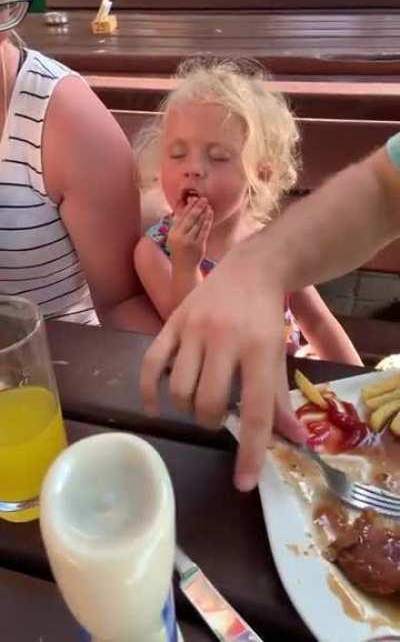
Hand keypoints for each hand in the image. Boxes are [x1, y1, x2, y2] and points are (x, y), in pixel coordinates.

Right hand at [140, 245, 305, 492]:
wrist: (251, 269)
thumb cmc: (266, 318)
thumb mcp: (278, 356)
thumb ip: (281, 400)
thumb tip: (295, 443)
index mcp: (259, 349)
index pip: (255, 411)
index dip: (250, 451)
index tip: (244, 482)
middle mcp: (224, 338)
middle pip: (209, 402)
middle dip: (213, 421)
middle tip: (219, 415)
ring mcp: (193, 329)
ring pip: (179, 390)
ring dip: (189, 408)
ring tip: (199, 402)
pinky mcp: (171, 323)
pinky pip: (151, 364)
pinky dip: (149, 392)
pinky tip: (156, 407)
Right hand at [167, 198, 212, 269]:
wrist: (184, 267)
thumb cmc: (180, 250)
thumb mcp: (175, 237)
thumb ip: (179, 225)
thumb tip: (185, 209)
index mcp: (173, 233)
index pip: (182, 217)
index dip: (189, 207)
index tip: (194, 199)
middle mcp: (180, 237)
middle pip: (190, 219)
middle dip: (197, 207)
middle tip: (204, 199)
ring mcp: (190, 241)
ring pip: (198, 224)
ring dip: (204, 213)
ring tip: (208, 205)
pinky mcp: (199, 245)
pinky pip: (204, 231)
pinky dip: (207, 222)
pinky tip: (210, 214)